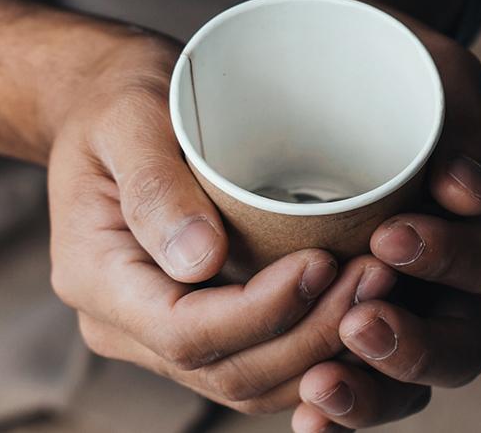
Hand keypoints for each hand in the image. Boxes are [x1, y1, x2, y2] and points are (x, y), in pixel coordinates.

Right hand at [0, 0, 394, 412]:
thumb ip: (156, 185)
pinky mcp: (203, 330)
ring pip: (252, 383)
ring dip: (325, 351)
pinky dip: (319, 350)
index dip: (262, 312)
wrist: (104, 103)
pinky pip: (263, 365)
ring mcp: (160, 338)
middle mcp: (124, 325)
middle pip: (227, 372)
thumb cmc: (117, 97)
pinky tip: (365, 306)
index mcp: (96, 279)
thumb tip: (201, 259)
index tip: (322, 261)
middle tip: (378, 275)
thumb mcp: (128, 116)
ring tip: (383, 287)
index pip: (183, 333)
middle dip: (311, 335)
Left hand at [280, 6, 480, 431]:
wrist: (343, 64)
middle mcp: (462, 282)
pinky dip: (337, 406)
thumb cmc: (399, 64)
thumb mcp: (439, 73)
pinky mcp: (359, 322)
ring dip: (370, 392)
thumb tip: (466, 192)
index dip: (447, 259)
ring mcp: (413, 311)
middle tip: (357, 326)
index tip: (389, 238)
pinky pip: (359, 380)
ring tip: (318, 389)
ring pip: (411, 382)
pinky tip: (304, 420)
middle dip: (411, 347)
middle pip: (460, 347)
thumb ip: (462, 126)